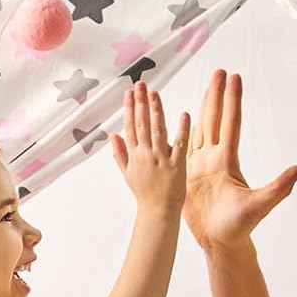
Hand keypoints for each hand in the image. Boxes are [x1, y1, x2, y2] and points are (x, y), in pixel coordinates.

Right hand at [110, 82, 189, 213]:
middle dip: (140, 103)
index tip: (129, 92)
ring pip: (157, 131)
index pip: (130, 127)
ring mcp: (161, 159)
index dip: (129, 108)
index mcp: (134, 155)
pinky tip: (184, 114)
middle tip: (141, 84)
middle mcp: (146, 155)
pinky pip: (179, 145)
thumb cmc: (144, 193)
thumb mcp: (127, 173)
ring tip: (155, 93)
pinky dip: (182, 130)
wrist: (157, 212)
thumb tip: (112, 135)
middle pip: (142, 124)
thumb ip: (120, 153)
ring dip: (156, 111)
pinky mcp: (177, 165)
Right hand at [183, 70, 296, 250]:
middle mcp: (215, 158)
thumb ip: (278, 187)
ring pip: (201, 128)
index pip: (231, 123)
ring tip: (205, 87)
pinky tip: (179, 118)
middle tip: (219, 71)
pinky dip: (181, 131)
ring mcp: (201, 165)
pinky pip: (182, 147)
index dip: (232, 100)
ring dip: (203, 107)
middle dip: (216, 94)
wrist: (220, 242)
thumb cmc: (239, 227)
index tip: (234, 77)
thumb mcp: (259, 205)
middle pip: (215, 119)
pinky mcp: (189, 175)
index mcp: (228, 161)